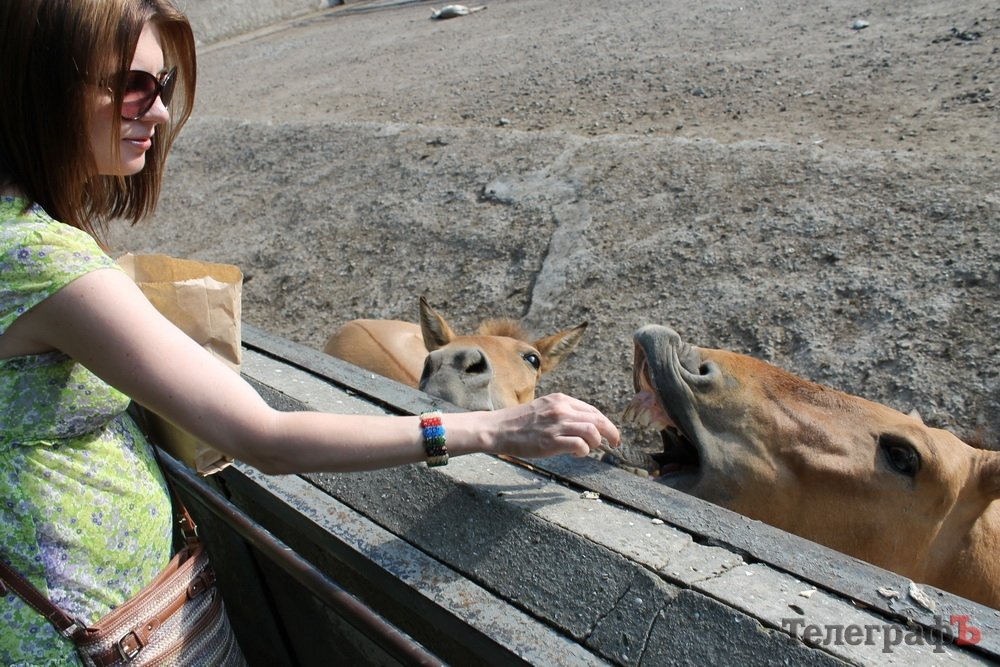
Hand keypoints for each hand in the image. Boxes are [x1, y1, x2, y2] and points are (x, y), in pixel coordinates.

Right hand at [486, 393, 620, 459]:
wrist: (499, 428)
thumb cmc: (519, 422)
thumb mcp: (544, 408)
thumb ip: (563, 413)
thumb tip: (584, 426)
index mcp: (561, 400)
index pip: (592, 410)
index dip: (605, 422)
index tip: (611, 433)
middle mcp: (561, 409)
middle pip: (597, 419)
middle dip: (611, 432)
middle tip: (615, 442)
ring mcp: (557, 425)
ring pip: (592, 432)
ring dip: (595, 443)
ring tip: (588, 449)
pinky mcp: (552, 441)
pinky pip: (580, 446)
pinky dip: (583, 451)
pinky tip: (576, 454)